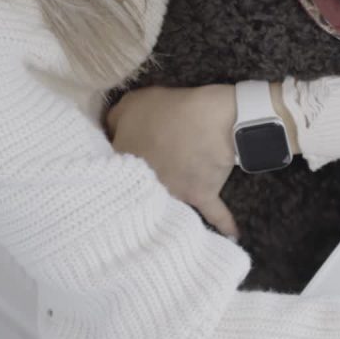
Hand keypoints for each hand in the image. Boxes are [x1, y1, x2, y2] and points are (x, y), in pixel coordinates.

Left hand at [106, 85, 241, 236]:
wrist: (209, 119)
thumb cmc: (170, 108)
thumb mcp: (132, 103)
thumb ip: (113, 120)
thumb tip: (108, 134)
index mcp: (125, 162)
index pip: (110, 169)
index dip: (117, 163)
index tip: (122, 161)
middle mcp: (145, 184)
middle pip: (137, 191)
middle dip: (137, 190)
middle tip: (142, 182)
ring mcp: (173, 193)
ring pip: (168, 206)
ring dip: (168, 210)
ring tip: (166, 214)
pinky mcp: (200, 196)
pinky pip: (214, 215)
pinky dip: (224, 225)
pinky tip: (231, 235)